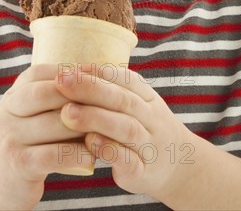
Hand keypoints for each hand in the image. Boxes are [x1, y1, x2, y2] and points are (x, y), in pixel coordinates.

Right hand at [0, 64, 95, 209]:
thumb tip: (98, 73)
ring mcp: (10, 136)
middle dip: (84, 96)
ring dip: (87, 126)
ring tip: (109, 129)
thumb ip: (55, 97)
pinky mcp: (18, 164)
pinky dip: (79, 153)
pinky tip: (93, 156)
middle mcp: (7, 111)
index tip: (102, 80)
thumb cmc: (29, 146)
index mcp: (13, 95)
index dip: (76, 74)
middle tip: (111, 104)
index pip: (46, 73)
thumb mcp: (33, 116)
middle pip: (51, 92)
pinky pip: (56, 153)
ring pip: (58, 122)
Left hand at [55, 64, 194, 199]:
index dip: (97, 71)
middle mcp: (151, 117)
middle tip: (61, 82)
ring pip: (125, 127)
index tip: (68, 68)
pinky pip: (128, 159)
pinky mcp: (143, 171)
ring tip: (67, 113)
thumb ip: (110, 91)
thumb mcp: (136, 105)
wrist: (180, 166)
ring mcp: (149, 144)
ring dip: (96, 118)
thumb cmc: (144, 129)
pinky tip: (89, 143)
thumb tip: (71, 72)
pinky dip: (109, 150)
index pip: (124, 78)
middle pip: (122, 99)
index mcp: (146, 97)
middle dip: (90, 88)